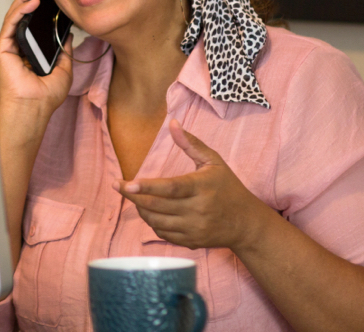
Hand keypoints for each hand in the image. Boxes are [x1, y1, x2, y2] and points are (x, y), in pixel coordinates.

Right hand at [0, 0, 73, 127]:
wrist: (33, 109)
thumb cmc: (44, 96)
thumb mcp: (64, 68)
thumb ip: (64, 49)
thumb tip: (68, 33)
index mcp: (31, 49)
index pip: (34, 21)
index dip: (40, 3)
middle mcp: (18, 46)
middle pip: (23, 13)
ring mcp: (9, 46)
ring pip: (15, 15)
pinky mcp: (2, 48)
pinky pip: (11, 23)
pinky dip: (20, 10)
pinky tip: (32, 1)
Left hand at [115, 119, 271, 251]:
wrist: (246, 223)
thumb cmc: (228, 187)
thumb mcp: (214, 161)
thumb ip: (191, 143)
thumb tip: (172, 123)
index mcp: (202, 187)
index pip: (171, 188)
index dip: (148, 186)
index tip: (127, 183)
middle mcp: (197, 210)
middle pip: (157, 206)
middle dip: (133, 196)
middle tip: (117, 186)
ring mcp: (194, 228)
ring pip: (156, 221)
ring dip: (140, 208)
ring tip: (134, 196)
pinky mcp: (191, 242)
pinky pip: (163, 234)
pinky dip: (151, 222)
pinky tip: (149, 210)